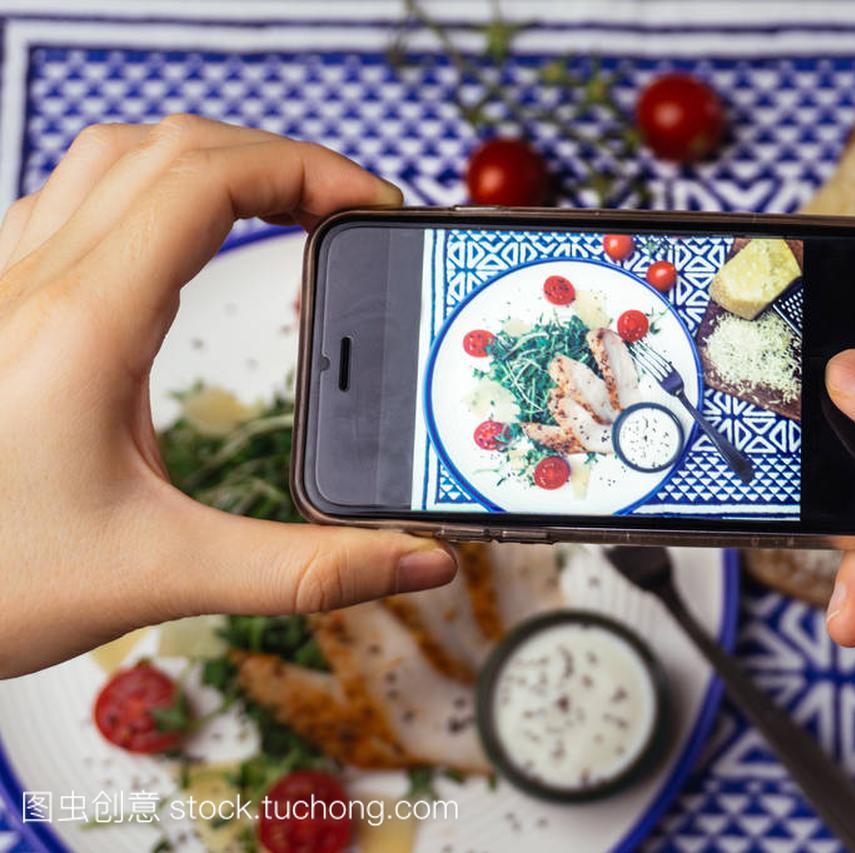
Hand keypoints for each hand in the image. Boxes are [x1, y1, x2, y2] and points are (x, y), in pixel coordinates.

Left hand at [0, 117, 454, 678]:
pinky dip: (148, 188)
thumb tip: (417, 558)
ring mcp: (7, 287)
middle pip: (170, 147)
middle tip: (345, 207)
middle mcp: (38, 283)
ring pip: (112, 158)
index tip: (370, 205)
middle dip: (276, 158)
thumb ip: (305, 570)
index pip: (208, 180)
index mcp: (86, 325)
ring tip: (278, 204)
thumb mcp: (163, 576)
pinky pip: (71, 198)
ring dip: (209, 159)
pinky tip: (176, 240)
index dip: (306, 170)